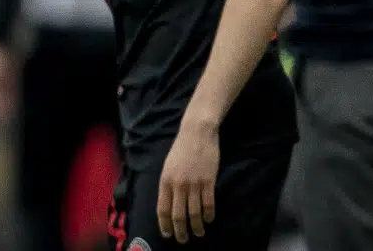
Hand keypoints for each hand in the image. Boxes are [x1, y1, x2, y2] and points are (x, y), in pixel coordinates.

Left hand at [157, 123, 218, 242]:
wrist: (197, 132)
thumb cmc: (181, 148)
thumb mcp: (168, 166)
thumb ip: (168, 185)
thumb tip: (169, 206)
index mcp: (165, 182)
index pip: (162, 210)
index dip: (165, 226)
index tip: (168, 235)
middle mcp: (178, 185)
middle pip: (178, 216)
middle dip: (180, 232)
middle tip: (183, 240)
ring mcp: (194, 183)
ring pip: (194, 213)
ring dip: (197, 227)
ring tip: (199, 233)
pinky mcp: (208, 180)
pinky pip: (208, 203)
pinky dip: (209, 214)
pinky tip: (209, 219)